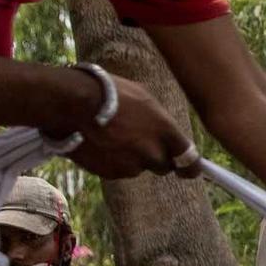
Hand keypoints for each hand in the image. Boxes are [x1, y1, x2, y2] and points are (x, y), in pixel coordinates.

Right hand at [67, 67, 195, 177]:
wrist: (74, 104)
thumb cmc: (109, 93)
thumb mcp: (143, 97)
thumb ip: (159, 120)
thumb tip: (163, 129)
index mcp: (166, 132)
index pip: (190, 161)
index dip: (191, 167)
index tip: (189, 170)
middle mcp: (152, 153)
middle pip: (163, 167)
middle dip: (156, 158)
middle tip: (140, 143)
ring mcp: (131, 165)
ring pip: (138, 168)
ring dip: (131, 158)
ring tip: (113, 137)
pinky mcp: (111, 173)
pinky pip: (118, 170)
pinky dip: (113, 161)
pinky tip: (101, 143)